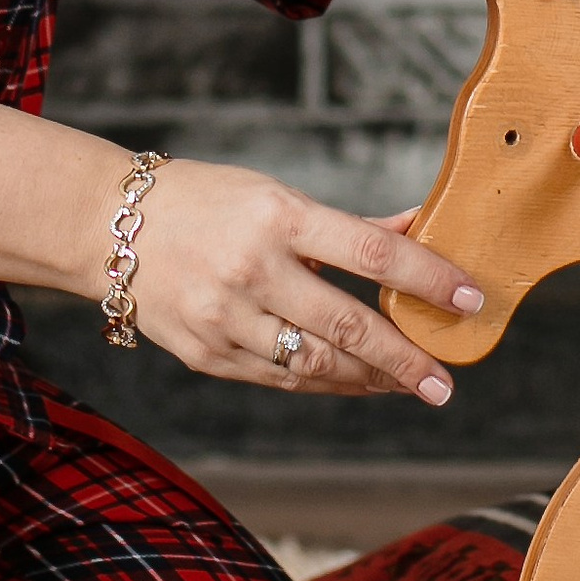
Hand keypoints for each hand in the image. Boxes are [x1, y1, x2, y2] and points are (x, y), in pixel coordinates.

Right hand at [122, 159, 484, 401]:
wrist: (109, 228)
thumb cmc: (208, 201)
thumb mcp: (278, 196)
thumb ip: (349, 224)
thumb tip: (420, 228)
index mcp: (279, 217)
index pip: (372, 253)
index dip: (428, 278)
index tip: (470, 298)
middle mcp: (254, 270)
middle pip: (348, 326)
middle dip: (406, 360)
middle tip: (447, 382)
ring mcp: (227, 319)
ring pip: (315, 365)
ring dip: (370, 380)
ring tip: (409, 385)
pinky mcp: (208, 356)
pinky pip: (279, 378)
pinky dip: (323, 382)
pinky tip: (355, 382)